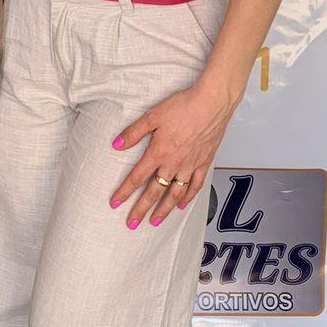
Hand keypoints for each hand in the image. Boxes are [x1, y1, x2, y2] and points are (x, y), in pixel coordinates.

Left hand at [109, 81, 237, 229]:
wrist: (212, 103)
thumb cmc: (183, 106)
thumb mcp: (153, 116)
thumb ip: (134, 133)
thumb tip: (116, 145)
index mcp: (158, 152)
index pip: (137, 177)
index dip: (124, 192)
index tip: (114, 203)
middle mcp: (173, 163)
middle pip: (154, 192)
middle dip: (141, 209)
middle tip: (132, 223)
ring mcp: (190, 165)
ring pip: (175, 193)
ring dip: (164, 209)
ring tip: (155, 221)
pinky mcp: (204, 162)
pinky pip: (196, 185)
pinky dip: (189, 197)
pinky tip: (182, 205)